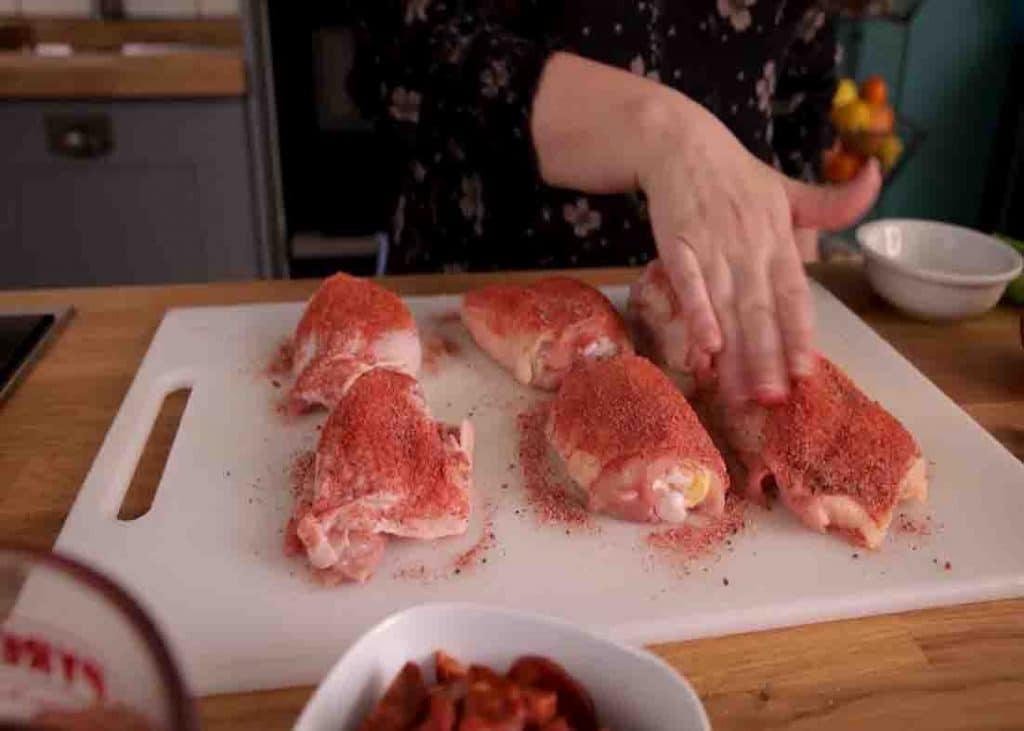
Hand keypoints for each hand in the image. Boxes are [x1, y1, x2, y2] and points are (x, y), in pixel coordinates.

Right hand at [637, 95, 880, 404]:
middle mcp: (749, 247)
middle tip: (771, 401)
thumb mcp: (788, 187)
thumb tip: (875, 176)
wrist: (680, 143)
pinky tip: (703, 346)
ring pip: (727, 307)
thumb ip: (831, 202)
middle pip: (760, 312)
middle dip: (765, 359)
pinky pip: (688, 285)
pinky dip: (697, 314)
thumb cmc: (735, 174)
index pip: (794, 295)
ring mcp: (712, 247)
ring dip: (732, 352)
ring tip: (737, 394)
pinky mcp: (676, 245)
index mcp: (778, 239)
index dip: (798, 335)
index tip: (805, 373)